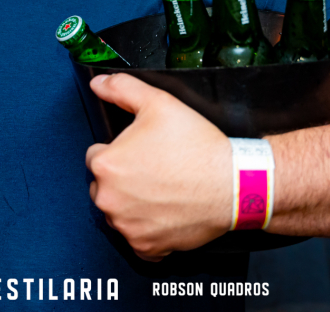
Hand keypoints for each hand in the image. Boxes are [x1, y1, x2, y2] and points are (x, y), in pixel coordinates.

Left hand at [85, 74, 230, 260]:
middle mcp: (109, 200)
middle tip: (154, 168)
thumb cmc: (196, 146)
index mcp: (105, 166)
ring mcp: (127, 227)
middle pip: (104, 186)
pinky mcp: (146, 247)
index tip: (142, 150)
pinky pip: (137, 240)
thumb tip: (98, 83)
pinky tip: (166, 212)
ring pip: (119, 212)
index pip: (97, 156)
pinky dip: (147, 230)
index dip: (120, 150)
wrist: (233, 183)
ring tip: (162, 188)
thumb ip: (122, 88)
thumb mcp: (159, 102)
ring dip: (132, 204)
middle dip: (122, 178)